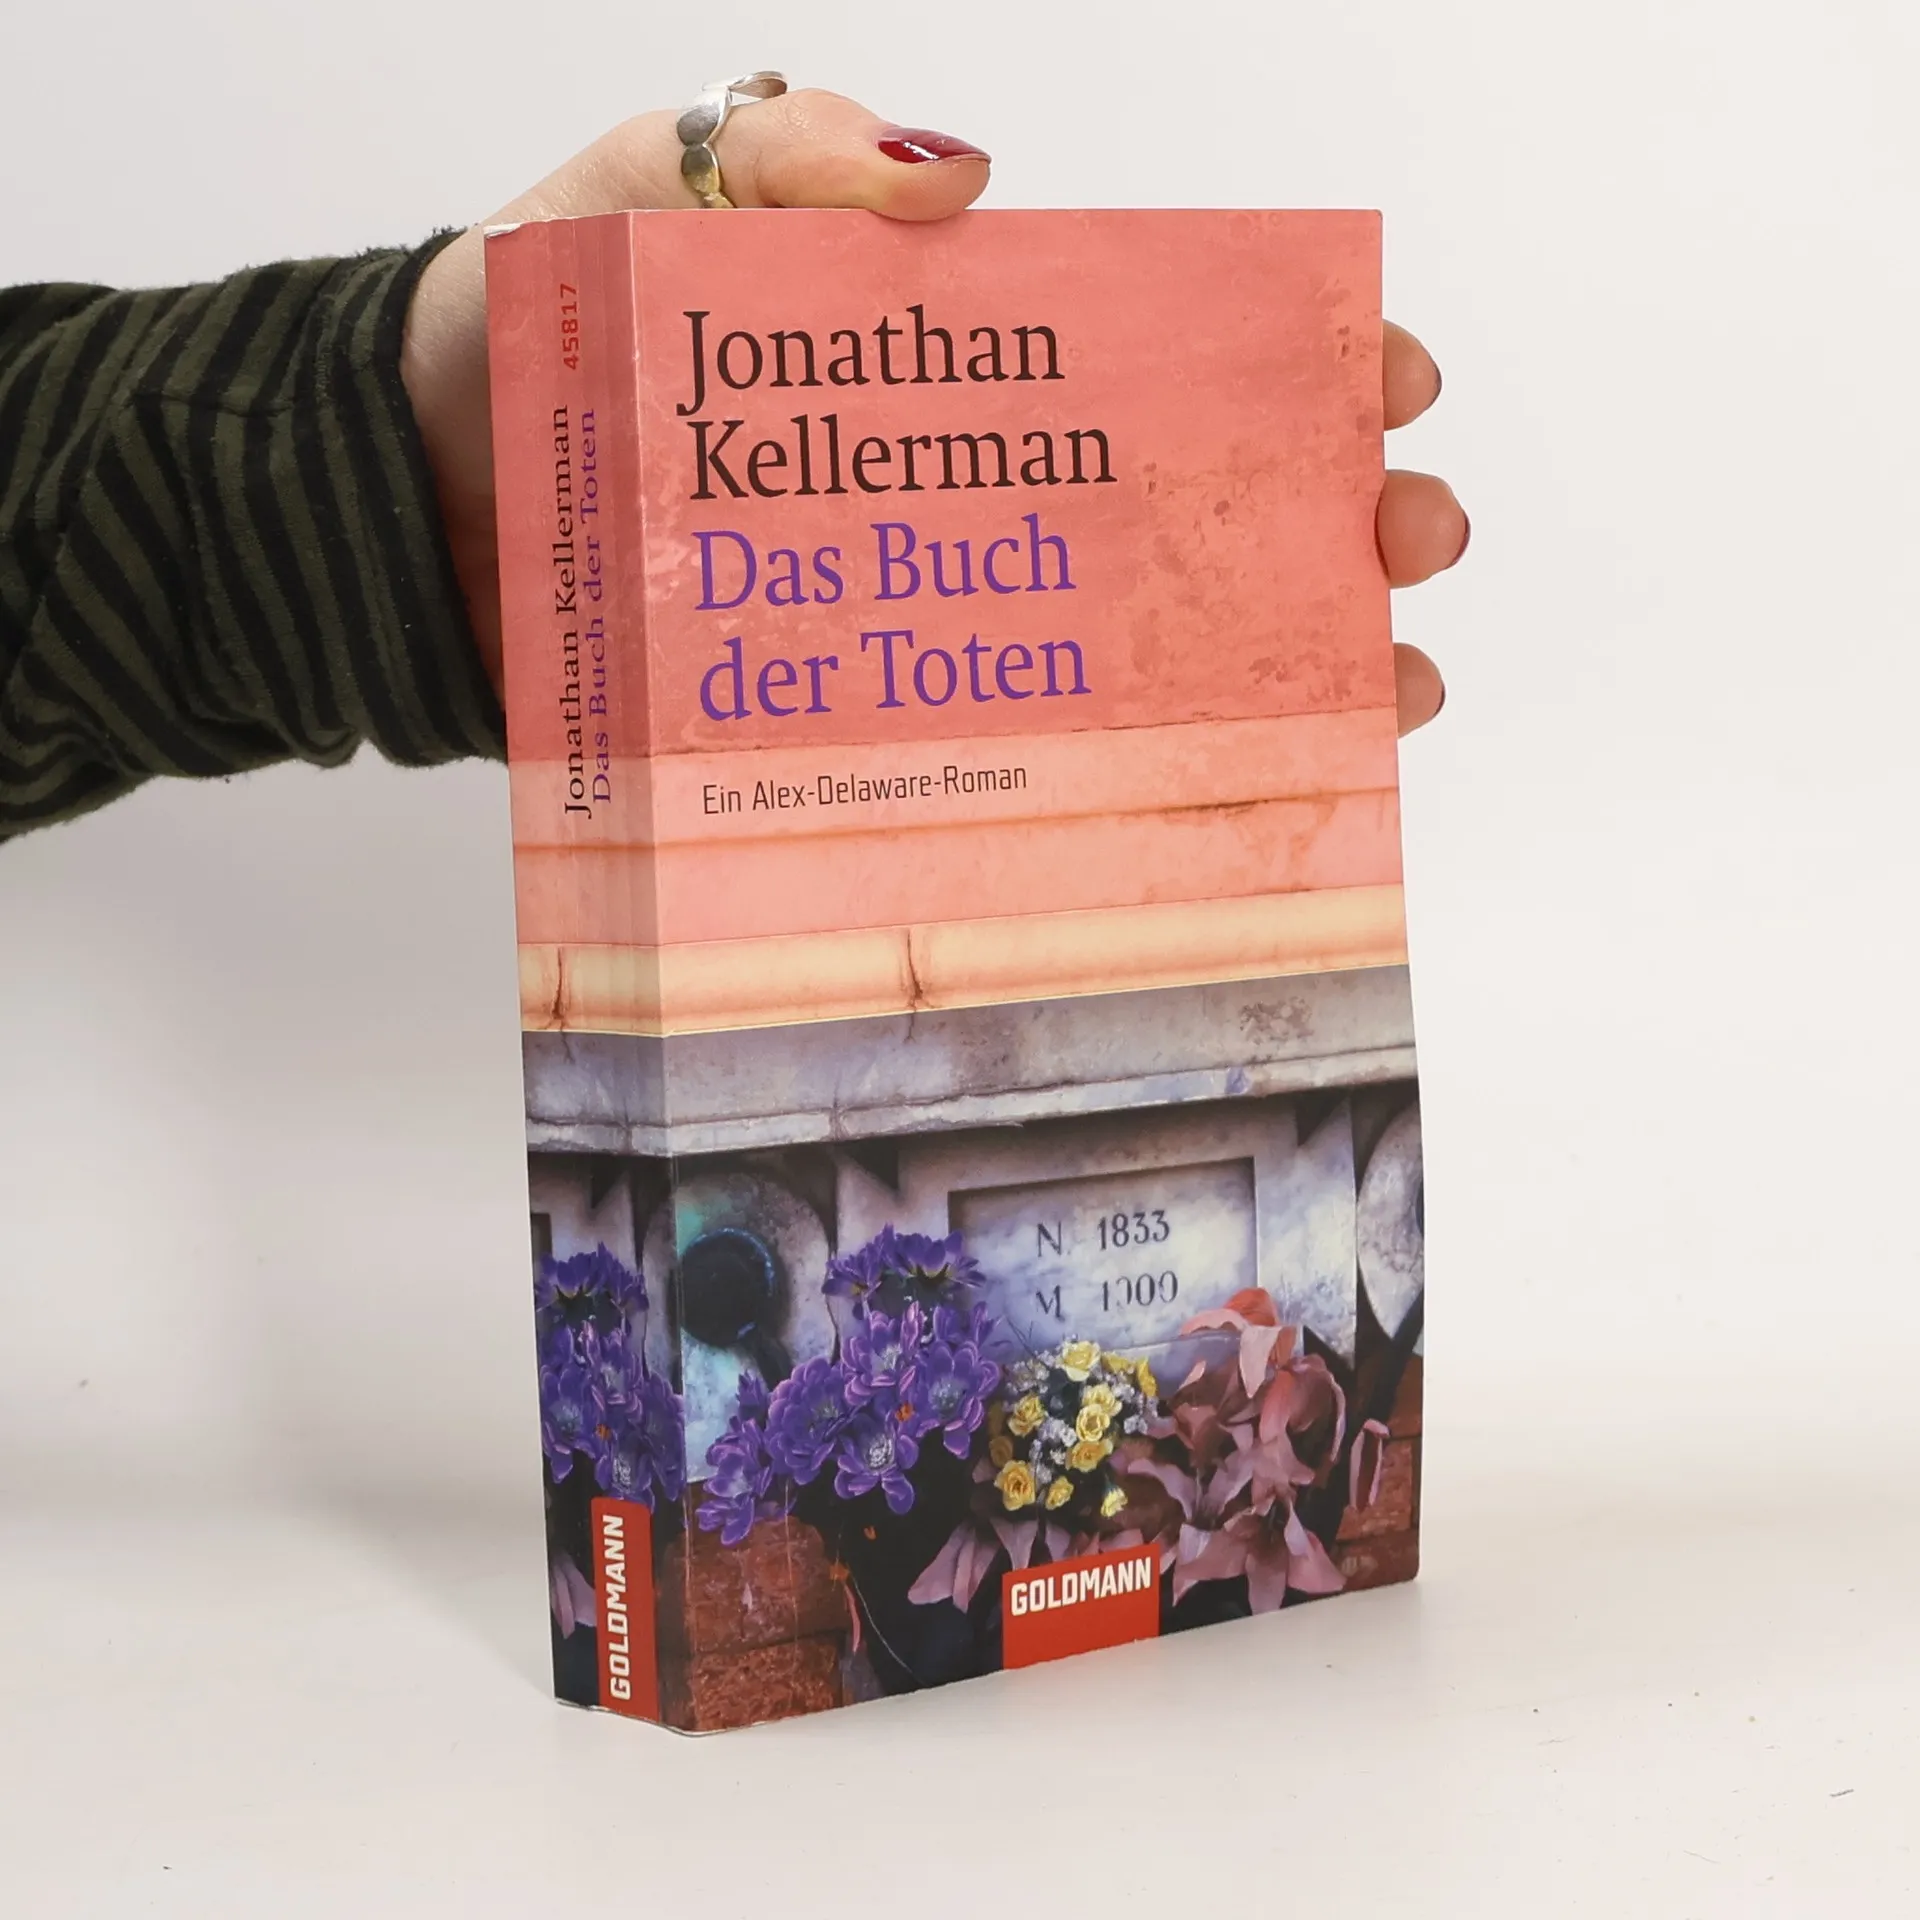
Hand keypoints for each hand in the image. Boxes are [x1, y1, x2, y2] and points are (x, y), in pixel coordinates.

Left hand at [399, 90, 1465, 736]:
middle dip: (1322, 523)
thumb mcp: (638, 190)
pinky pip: (1007, 772)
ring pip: (1129, 654)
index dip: (1282, 363)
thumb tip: (970, 185)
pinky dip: (1124, 795)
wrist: (405, 505)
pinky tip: (1225, 804)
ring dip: (1273, 671)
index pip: (1152, 350)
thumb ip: (782, 161)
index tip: (1379, 380)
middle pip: (1178, 513)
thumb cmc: (520, 331)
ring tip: (1379, 690)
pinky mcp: (856, 734)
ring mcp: (922, 623)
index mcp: (943, 362)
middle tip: (1404, 540)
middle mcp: (960, 497)